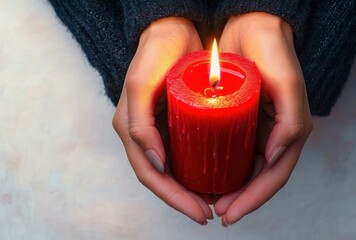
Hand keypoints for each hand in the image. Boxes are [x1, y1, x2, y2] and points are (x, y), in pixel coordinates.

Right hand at [112, 17, 212, 224]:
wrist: (173, 30)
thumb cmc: (155, 53)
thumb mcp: (141, 84)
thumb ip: (138, 123)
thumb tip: (155, 163)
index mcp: (132, 130)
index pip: (152, 176)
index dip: (175, 199)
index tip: (201, 213)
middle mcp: (145, 135)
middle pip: (164, 179)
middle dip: (186, 200)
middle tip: (212, 212)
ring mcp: (161, 130)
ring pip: (176, 170)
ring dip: (193, 189)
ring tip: (217, 200)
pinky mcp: (177, 123)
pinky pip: (187, 153)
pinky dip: (199, 169)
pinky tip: (218, 175)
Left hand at [215, 12, 312, 225]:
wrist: (252, 25)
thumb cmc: (272, 50)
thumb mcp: (287, 82)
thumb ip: (292, 121)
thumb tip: (275, 159)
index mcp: (290, 131)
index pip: (274, 176)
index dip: (253, 199)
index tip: (229, 214)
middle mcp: (275, 135)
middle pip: (258, 179)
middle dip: (238, 200)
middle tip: (214, 210)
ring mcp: (258, 129)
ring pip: (244, 169)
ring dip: (228, 189)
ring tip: (207, 200)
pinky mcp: (240, 120)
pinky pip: (231, 151)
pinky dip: (220, 168)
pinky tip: (203, 174)